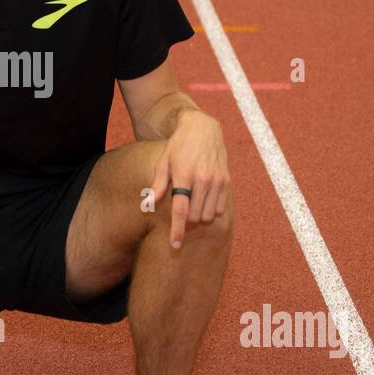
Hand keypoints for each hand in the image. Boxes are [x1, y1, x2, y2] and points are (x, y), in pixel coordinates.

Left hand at [149, 109, 229, 249]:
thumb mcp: (164, 162)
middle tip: (181, 205)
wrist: (203, 128)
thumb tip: (147, 205)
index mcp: (184, 176)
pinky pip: (220, 209)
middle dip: (186, 218)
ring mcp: (217, 181)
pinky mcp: (226, 181)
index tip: (175, 245)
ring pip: (208, 215)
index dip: (177, 230)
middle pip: (195, 216)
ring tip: (192, 201)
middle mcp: (203, 180)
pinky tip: (204, 199)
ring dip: (199, 215)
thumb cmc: (178, 146)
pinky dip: (211, 210)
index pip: (181, 210)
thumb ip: (157, 185)